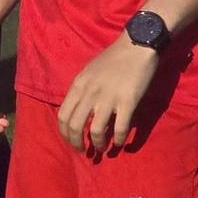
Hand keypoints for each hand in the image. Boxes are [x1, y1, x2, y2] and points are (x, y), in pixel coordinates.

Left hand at [59, 36, 160, 153]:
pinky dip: (118, 140)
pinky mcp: (128, 101)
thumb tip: (78, 110)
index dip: (65, 133)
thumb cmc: (112, 59)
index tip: (71, 141)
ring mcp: (108, 98)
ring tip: (102, 150)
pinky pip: (120, 127)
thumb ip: (81, 91)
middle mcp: (89, 93)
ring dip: (98, 144)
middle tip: (84, 151)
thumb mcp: (88, 72)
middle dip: (76, 143)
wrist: (135, 46)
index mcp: (78, 86)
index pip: (62, 115)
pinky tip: (120, 144)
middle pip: (74, 126)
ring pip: (95, 130)